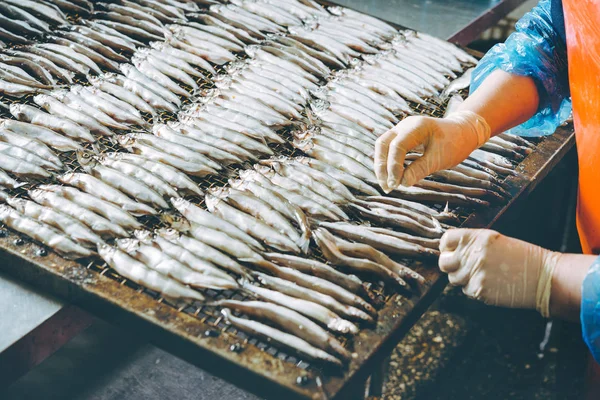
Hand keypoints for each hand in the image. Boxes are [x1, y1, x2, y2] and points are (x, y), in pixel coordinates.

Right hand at [374, 111, 490, 192]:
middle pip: (382, 144)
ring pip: (382, 147)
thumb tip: (402, 183)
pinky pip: (388, 150)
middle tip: (387, 187)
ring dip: (382, 166)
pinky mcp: (401, 138)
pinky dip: (388, 164)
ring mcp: (402, 130)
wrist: (462, 133)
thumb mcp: (440, 159)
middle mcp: (405, 125)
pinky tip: (392, 178)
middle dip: (382, 166)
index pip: (397, 146)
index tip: (396, 185)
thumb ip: (420, 169)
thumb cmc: (454, 144)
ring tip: (388, 186)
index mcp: (417, 126)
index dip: (394, 166)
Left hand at [439, 229, 559, 316]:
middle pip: (444, 262)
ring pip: (453, 278)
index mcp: (477, 238)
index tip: (452, 250)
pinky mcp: (480, 291)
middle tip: (462, 265)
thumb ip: (472, 243)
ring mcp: (475, 274)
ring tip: (481, 274)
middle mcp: (473, 255)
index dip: (447, 246)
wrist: (544, 277)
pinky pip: (466, 290)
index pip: (446, 240)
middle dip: (450, 264)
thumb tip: (451, 249)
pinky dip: (474, 288)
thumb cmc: (522, 256)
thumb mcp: (496, 240)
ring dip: (462, 278)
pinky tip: (490, 283)